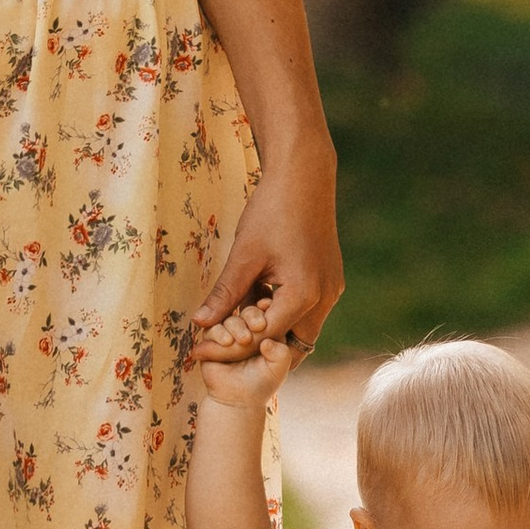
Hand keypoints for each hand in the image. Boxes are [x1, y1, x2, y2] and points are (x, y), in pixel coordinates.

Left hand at [192, 151, 343, 354]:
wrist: (305, 176)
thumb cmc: (273, 210)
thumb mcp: (244, 255)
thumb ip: (225, 294)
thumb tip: (199, 324)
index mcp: (305, 294)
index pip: (264, 340)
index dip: (231, 347)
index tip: (202, 352)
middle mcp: (325, 298)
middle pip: (290, 347)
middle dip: (256, 349)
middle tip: (221, 345)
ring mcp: (331, 290)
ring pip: (300, 330)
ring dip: (271, 331)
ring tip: (235, 322)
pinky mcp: (329, 280)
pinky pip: (306, 312)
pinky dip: (282, 314)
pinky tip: (255, 302)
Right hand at [194, 300, 298, 413]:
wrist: (238, 400)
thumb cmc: (262, 383)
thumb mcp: (279, 367)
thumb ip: (281, 352)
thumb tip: (266, 340)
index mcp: (266, 330)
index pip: (267, 311)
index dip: (266, 307)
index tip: (267, 308)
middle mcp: (247, 329)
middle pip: (248, 310)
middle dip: (252, 315)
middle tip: (258, 326)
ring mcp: (229, 334)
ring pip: (229, 318)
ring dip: (235, 325)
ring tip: (242, 341)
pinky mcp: (212, 342)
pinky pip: (211, 329)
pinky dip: (218, 333)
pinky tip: (227, 342)